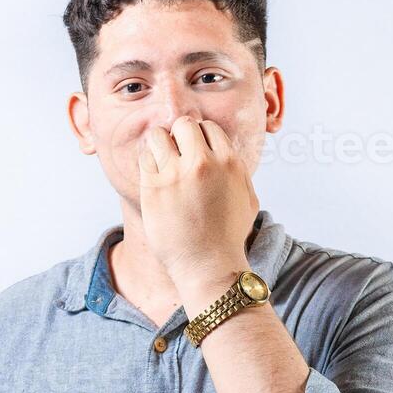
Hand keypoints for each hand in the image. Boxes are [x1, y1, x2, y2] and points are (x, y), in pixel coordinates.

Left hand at [137, 116, 259, 285]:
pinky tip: (155, 179)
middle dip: (179, 137)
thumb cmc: (229, 236)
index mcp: (229, 162)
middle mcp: (202, 163)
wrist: (208, 267)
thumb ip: (238, 171)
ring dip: (159, 145)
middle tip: (177, 157)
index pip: (208, 127)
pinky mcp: (153, 187)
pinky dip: (148, 164)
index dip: (200, 138)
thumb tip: (225, 151)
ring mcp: (175, 174)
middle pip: (183, 125)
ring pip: (159, 135)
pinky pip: (144, 158)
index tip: (195, 154)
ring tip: (163, 164)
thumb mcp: (248, 199)